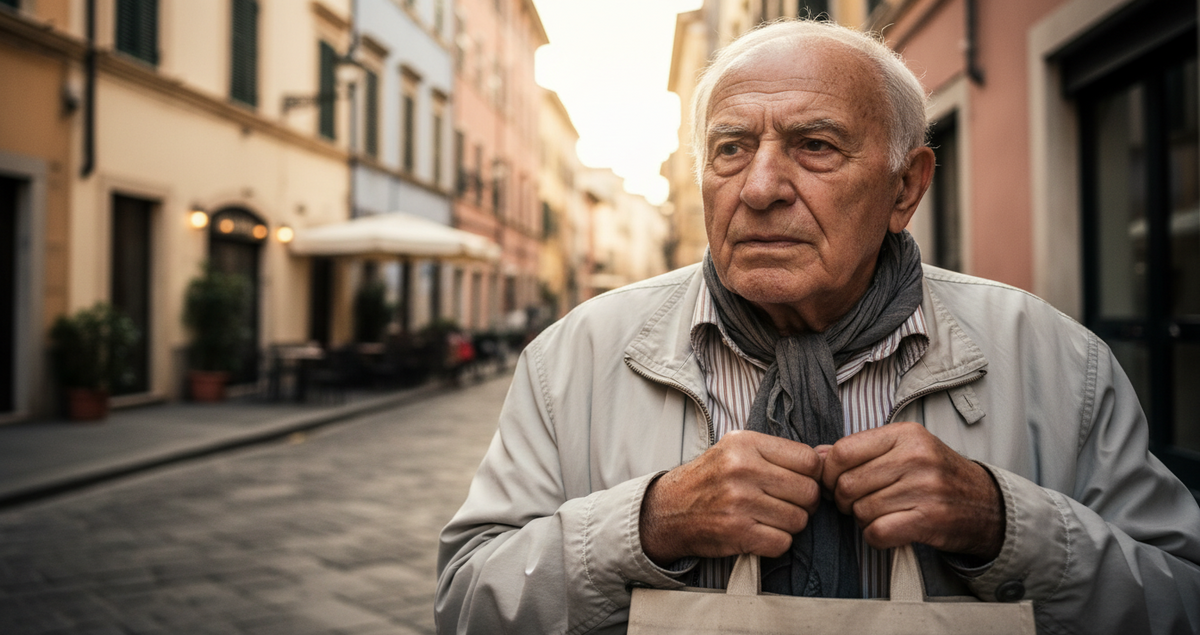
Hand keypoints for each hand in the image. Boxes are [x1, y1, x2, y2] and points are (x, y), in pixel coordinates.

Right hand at [639, 430, 822, 565]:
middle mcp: (742, 469)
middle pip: (809, 492)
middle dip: (805, 503)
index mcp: (745, 443)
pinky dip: (776, 542)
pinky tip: (760, 533)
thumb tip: (831, 458)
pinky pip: (783, 542)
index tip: (801, 482)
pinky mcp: (737, 532)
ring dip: (790, 524)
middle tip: (787, 504)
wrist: (668, 509)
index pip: (809, 460)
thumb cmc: (710, 479)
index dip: (813, 476)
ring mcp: (739, 502)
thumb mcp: (737, 449)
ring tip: (770, 518)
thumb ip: (780, 452)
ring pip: (799, 520)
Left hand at [818, 421, 1003, 559]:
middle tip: (857, 502)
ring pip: (860, 510)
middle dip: (844, 499)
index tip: (834, 481)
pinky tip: (887, 528)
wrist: (984, 504)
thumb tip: (815, 456)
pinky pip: (877, 532)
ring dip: (862, 518)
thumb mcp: (904, 449)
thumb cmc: (935, 474)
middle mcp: (916, 458)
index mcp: (905, 435)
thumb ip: (860, 450)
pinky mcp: (929, 520)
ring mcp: (925, 489)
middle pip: (847, 484)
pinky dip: (875, 536)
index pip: (843, 452)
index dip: (829, 472)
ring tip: (880, 513)